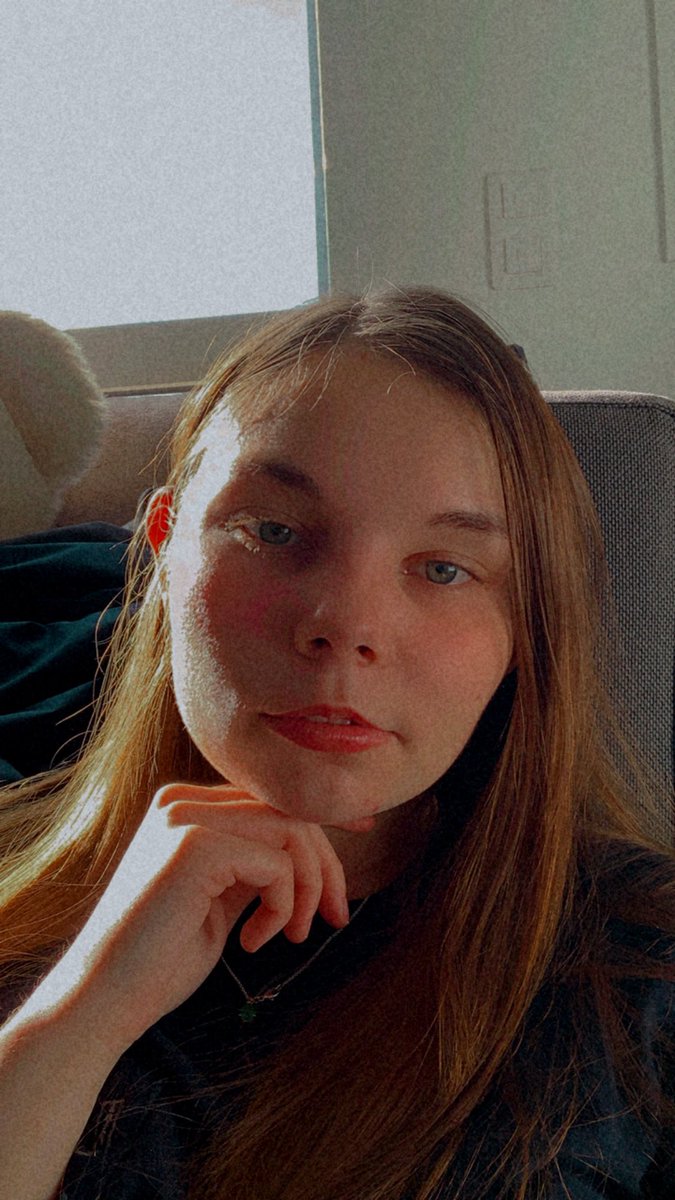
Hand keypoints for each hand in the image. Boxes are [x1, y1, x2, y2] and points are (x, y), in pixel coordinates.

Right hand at [30, 784, 374, 1054]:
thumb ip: (251, 865)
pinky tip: (256, 940)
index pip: (270, 800)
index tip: (359, 842)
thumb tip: (307, 854)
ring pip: (291, 831)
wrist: (102, 1001)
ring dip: (306, 889)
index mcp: (183, 808)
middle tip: (335, 917)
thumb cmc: (157, 961)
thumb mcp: (217, 899)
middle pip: (288, 810)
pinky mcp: (195, 846)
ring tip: (290, 935)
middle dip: (325, 864)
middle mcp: (182, 801)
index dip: (322, 821)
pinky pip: (277, 863)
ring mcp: (185, 818)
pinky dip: (283, 905)